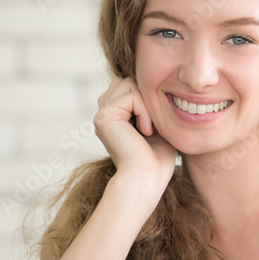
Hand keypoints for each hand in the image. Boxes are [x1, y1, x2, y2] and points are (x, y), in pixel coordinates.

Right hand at [93, 75, 175, 193]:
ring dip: (146, 105)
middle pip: (128, 81)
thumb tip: (152, 84)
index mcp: (113, 116)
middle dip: (145, 98)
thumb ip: (149, 105)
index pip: (130, 86)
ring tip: (149, 130)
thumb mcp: (156, 126)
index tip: (153, 128)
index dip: (147, 100)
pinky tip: (146, 132)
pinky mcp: (104, 116)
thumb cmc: (156, 160)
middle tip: (152, 127)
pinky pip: (132, 96)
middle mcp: (104, 113)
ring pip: (129, 84)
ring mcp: (102, 114)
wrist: (147, 179)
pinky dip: (145, 112)